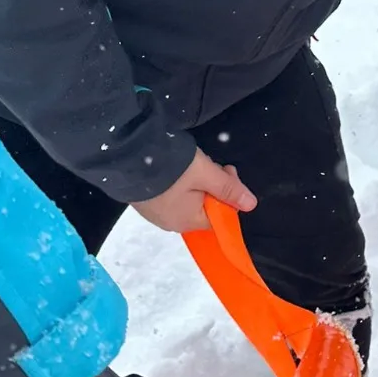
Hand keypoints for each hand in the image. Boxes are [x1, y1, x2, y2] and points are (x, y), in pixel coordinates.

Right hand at [132, 148, 256, 232]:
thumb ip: (229, 189)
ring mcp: (155, 212)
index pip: (220, 216)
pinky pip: (169, 195)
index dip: (228, 195)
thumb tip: (251, 204)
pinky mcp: (143, 200)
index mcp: (188, 221)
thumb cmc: (171, 167)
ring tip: (193, 163)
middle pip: (204, 207)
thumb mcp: (206, 173)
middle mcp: (171, 222)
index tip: (227, 172)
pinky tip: (175, 168)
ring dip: (197, 183)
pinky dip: (177, 183)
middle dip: (214, 186)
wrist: (125, 154)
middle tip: (212, 165)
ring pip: (187, 200)